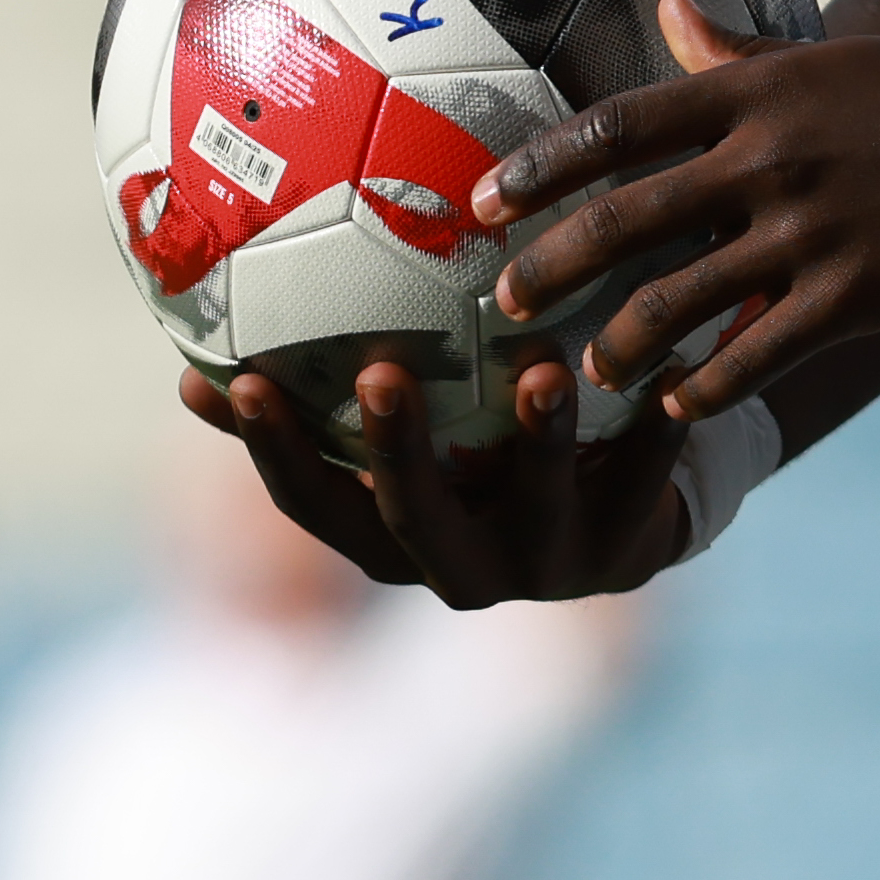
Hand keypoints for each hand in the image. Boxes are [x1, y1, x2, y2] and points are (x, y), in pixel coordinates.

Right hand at [180, 349, 692, 605]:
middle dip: (394, 449)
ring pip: (535, 501)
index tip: (237, 378)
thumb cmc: (484, 456)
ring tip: (546, 368)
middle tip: (380, 369)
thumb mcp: (409, 439)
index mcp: (390, 539)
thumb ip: (329, 390)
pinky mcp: (626, 542)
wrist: (616, 524)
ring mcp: (544, 561)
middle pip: (412, 517)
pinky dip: (654, 427)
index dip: (271, 450)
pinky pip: (643, 478)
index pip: (313, 502)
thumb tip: (212, 315)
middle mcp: (458, 564)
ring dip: (538, 437)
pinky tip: (667, 365)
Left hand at [474, 0, 879, 424]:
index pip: (623, 124)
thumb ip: (739, 54)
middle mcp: (770, 156)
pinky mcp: (850, 295)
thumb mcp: (834, 60)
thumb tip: (671, 12)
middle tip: (502, 302)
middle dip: (550, 264)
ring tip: (588, 371)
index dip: (542, 166)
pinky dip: (703, 385)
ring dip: (616, 342)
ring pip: (676, 298)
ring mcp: (809, 230)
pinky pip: (752, 353)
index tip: (484, 201)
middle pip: (627, 216)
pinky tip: (678, 403)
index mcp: (761, 92)